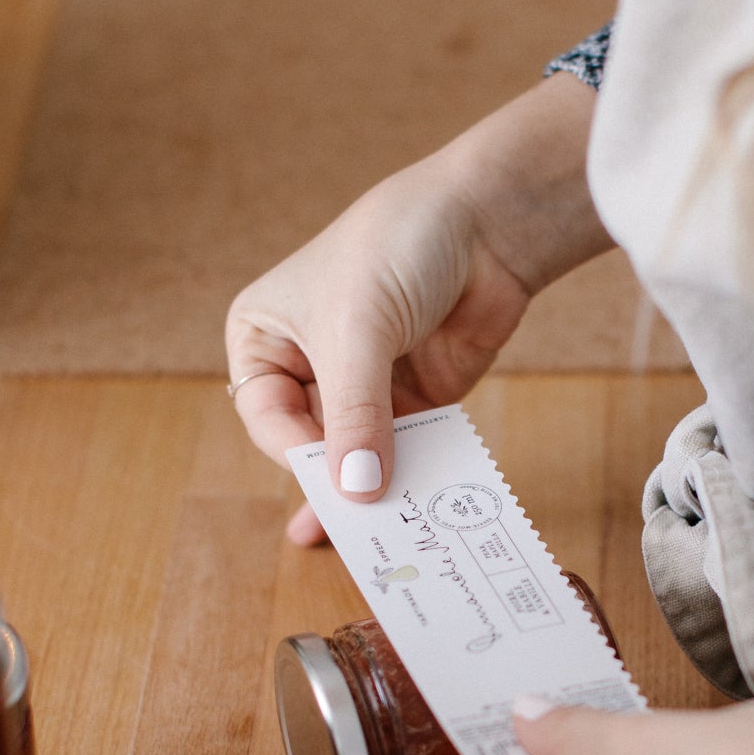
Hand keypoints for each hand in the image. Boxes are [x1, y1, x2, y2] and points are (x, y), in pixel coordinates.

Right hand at [225, 75, 606, 542]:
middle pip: (311, 441)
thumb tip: (356, 491)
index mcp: (265, 334)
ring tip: (388, 536)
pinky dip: (412, 474)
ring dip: (375, 488)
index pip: (266, 415)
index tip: (332, 477)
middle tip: (354, 534)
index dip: (297, 450)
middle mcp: (307, 361)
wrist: (488, 218)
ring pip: (359, 452)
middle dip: (333, 482)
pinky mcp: (417, 395)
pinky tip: (421, 507)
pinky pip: (407, 446)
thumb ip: (356, 416)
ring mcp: (364, 382)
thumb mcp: (361, 331)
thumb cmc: (399, 246)